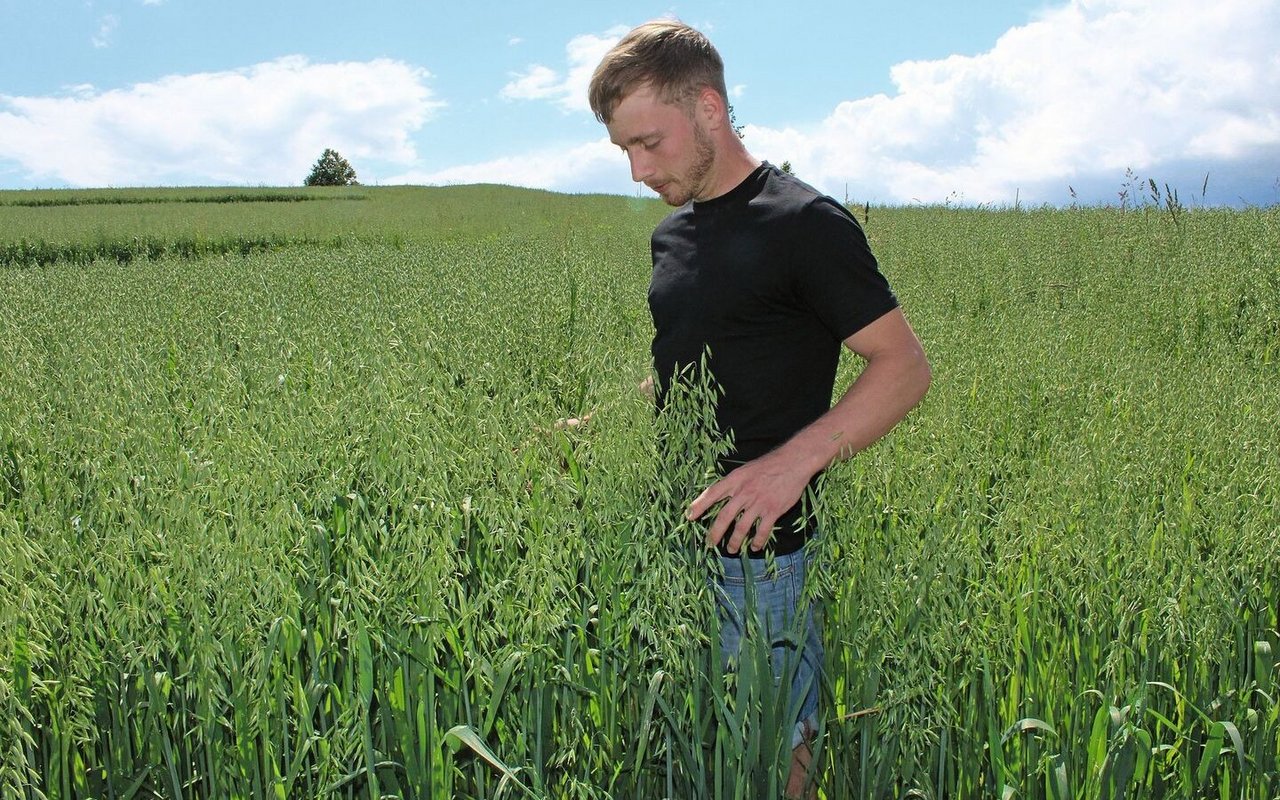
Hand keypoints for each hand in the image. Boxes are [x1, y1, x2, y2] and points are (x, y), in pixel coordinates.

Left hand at [685, 449, 811, 553]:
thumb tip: (719, 498)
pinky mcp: (773, 510)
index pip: (712, 493)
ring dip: (735, 541)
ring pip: (742, 527)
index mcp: (735, 480)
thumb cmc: (768, 466)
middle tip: (710, 544)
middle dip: (715, 533)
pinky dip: (757, 541)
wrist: (793, 462)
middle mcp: (744, 492)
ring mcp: (759, 502)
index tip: (689, 517)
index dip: (699, 505)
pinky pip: (762, 530)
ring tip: (731, 550)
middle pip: (725, 516)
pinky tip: (754, 547)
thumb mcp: (745, 470)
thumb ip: (733, 484)